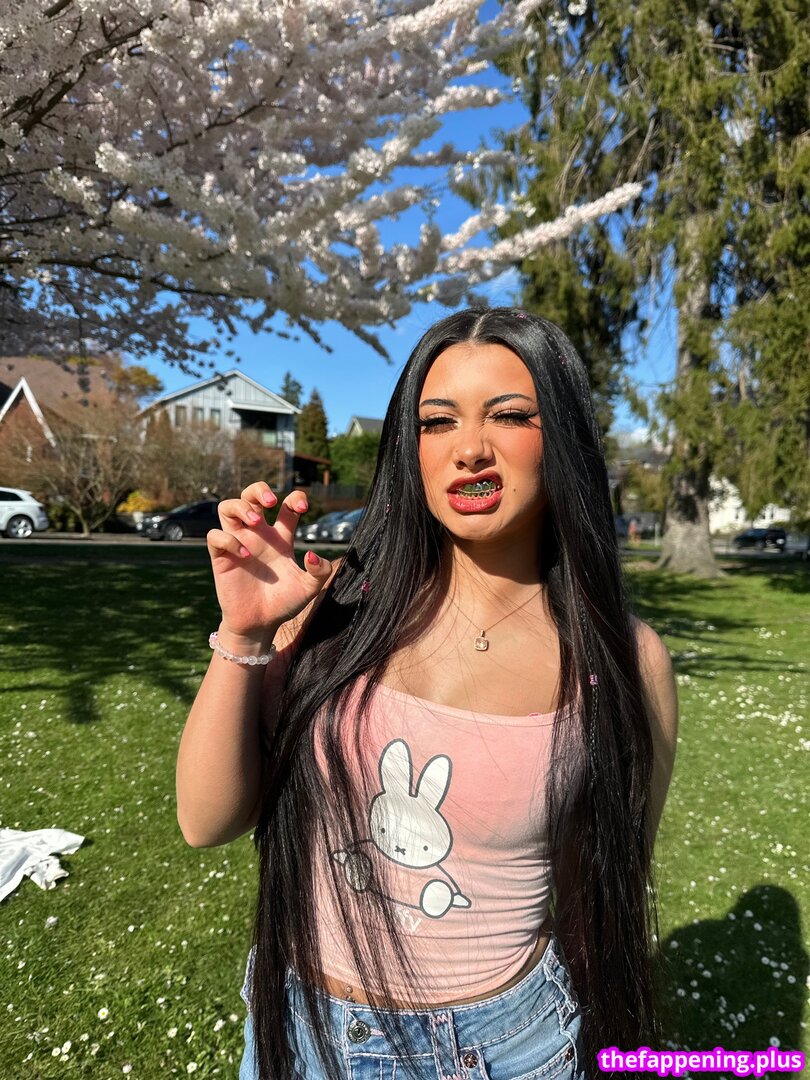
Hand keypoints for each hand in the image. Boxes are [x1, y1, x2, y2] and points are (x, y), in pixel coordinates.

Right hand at [206, 482, 332, 646]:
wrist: (260, 624)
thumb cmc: (284, 604)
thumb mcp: (308, 589)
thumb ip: (318, 572)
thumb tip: (311, 554)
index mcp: (280, 539)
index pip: (286, 506)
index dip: (294, 498)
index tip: (302, 507)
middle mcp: (258, 536)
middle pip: (251, 495)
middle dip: (259, 489)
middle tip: (271, 502)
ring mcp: (238, 543)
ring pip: (227, 507)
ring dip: (240, 506)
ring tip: (254, 521)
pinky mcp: (222, 558)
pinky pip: (215, 535)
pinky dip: (228, 539)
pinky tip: (244, 553)